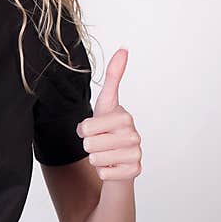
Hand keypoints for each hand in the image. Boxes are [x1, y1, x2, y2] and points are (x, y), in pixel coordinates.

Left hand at [76, 48, 140, 180]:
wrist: (120, 159)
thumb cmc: (109, 129)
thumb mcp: (105, 103)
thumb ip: (114, 76)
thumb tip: (124, 48)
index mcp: (124, 116)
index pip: (87, 127)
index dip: (84, 130)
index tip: (95, 127)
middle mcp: (134, 134)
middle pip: (89, 144)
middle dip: (89, 145)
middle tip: (101, 143)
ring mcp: (136, 154)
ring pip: (95, 160)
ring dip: (96, 159)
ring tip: (107, 154)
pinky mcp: (135, 172)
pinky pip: (104, 174)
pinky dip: (103, 172)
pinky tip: (113, 166)